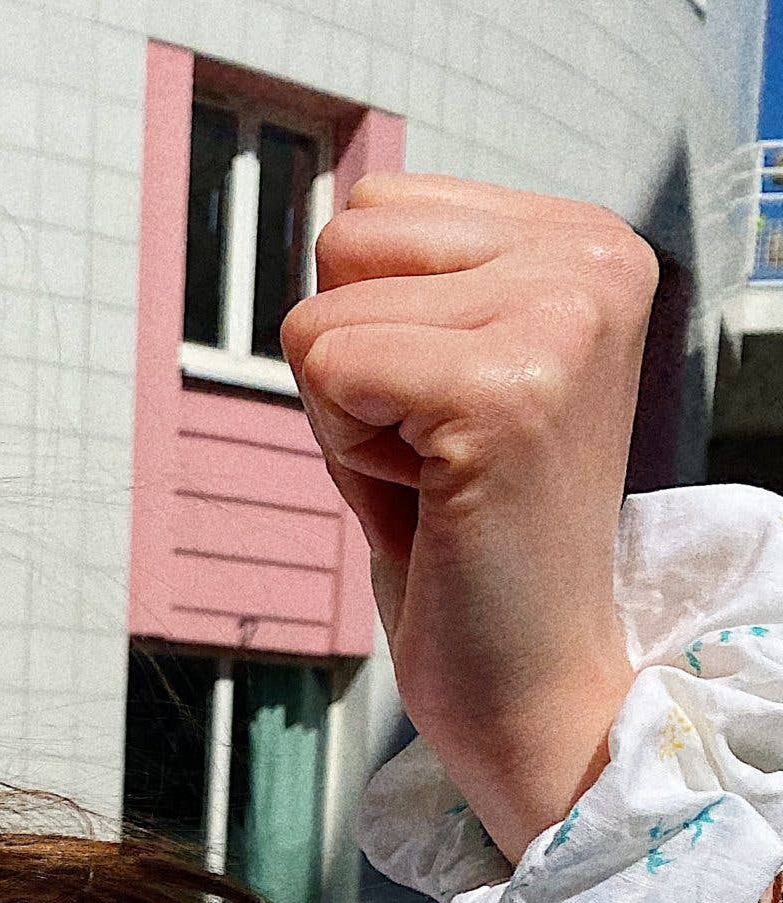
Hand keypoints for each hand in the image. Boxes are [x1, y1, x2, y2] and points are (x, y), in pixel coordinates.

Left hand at [280, 173, 660, 862]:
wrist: (531, 684)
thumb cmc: (472, 547)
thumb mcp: (439, 376)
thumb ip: (404, 287)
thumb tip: (330, 216)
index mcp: (583, 240)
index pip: (377, 207)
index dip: (371, 330)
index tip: (443, 419)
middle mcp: (591, 258)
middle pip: (345, 243)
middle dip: (352, 368)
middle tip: (433, 458)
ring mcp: (559, 320)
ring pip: (322, 319)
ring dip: (350, 423)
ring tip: (438, 484)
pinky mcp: (505, 394)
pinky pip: (328, 373)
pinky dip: (349, 459)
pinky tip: (431, 505)